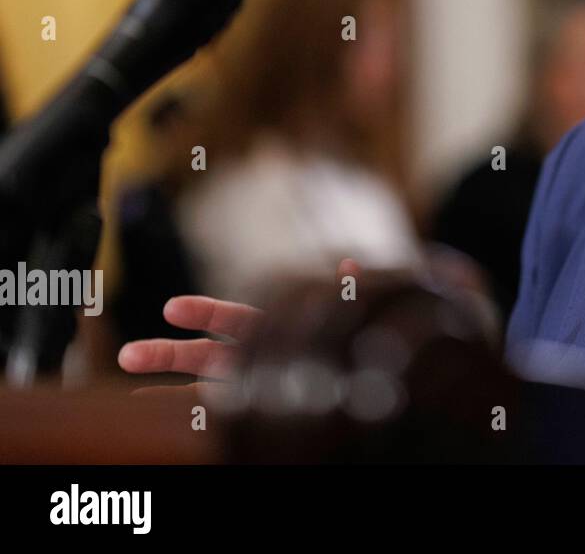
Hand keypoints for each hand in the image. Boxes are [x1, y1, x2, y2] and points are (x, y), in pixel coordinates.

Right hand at [117, 258, 361, 398]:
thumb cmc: (343, 356)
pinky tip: (151, 421)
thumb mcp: (343, 324)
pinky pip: (206, 421)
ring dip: (160, 392)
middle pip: (199, 356)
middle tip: (129, 356)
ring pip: (193, 391)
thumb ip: (342, 297)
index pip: (231, 320)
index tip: (172, 310)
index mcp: (270, 334)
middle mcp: (250, 362)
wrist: (351, 400)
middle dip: (165, 354)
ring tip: (129, 402)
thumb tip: (350, 268)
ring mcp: (241, 391)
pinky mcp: (241, 418)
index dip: (204, 313)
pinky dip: (178, 421)